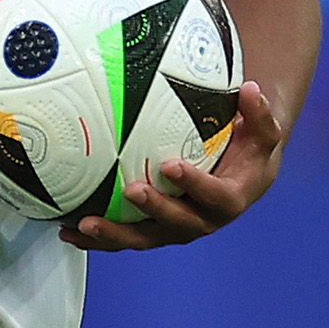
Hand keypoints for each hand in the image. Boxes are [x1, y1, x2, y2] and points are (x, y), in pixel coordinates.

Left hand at [65, 81, 287, 252]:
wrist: (240, 176)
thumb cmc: (248, 150)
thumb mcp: (261, 131)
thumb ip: (258, 113)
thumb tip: (249, 88)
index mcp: (229, 199)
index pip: (215, 196)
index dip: (194, 184)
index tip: (171, 165)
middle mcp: (201, 221)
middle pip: (177, 223)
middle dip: (153, 209)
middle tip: (131, 190)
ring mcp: (173, 229)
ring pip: (144, 238)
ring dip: (114, 235)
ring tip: (85, 224)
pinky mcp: (151, 231)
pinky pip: (123, 238)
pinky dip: (95, 239)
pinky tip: (67, 231)